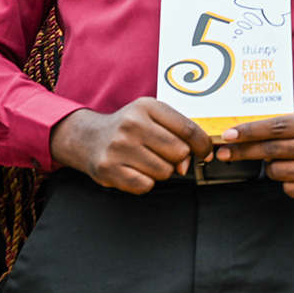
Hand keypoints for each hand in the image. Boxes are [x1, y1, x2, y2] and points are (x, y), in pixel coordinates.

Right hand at [50, 98, 212, 194]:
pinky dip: (146, 182)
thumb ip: (178, 131)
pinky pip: (145, 185)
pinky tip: (136, 171)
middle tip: (164, 155)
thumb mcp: (152, 116)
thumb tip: (193, 158)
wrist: (88, 138)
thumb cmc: (128, 128)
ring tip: (146, 160)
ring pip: (164, 171)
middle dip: (178, 158)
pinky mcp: (108, 169)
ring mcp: (118, 147)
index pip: (188, 129)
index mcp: (147, 107)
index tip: (206, 153)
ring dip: (161, 171)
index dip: (203, 145)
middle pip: (179, 152)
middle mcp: (132, 124)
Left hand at [214, 95, 293, 199]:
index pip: (279, 127)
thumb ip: (288, 112)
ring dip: (270, 164)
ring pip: (278, 171)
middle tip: (225, 151)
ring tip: (281, 156)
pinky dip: (285, 179)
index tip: (230, 135)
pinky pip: (288, 188)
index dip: (251, 132)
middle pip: (274, 150)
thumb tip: (253, 124)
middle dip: (244, 151)